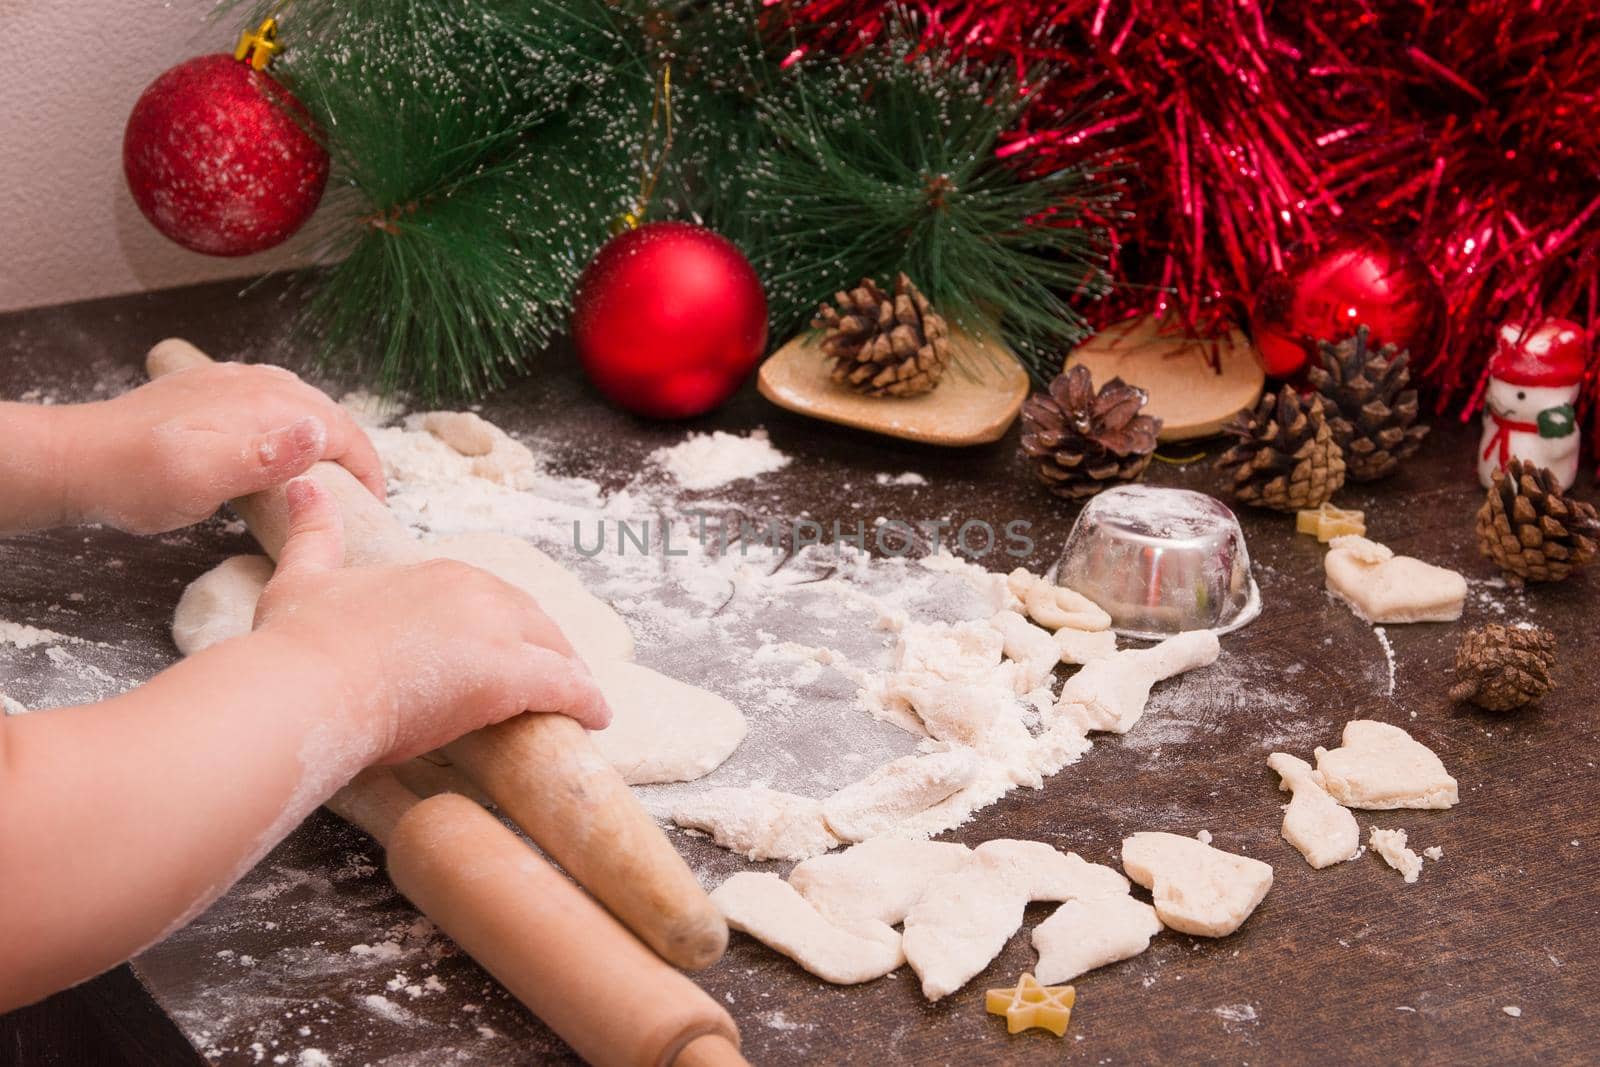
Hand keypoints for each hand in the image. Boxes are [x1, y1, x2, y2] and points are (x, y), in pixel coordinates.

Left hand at [65, 362, 385, 533]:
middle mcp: (258, 384)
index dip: (368, 471)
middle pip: (330, 415)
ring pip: (305, 404)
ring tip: (330, 475)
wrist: (79, 459)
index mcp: (266, 405)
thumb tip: (319, 433)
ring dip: (326, 437)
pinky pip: (275, 400)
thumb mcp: (204, 481)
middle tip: (358, 499)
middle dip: (353, 453)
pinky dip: (295, 424)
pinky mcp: (216, 389)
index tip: (375, 507)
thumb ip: (264, 457)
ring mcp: (235, 382)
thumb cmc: (140, 480)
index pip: (343, 432)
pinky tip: (283, 446)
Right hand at [253, 479, 610, 761]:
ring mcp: (496, 631)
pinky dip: (586, 702)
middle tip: (557, 675)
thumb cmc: (299, 642)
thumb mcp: (302, 576)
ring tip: (581, 700)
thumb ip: (313, 534)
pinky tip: (597, 717)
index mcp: (437, 572)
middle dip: (548, 648)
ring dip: (570, 675)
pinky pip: (565, 688)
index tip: (510, 647)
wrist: (306, 684)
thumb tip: (306, 486)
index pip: (490, 598)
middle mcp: (475, 592)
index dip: (505, 626)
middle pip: (530, 620)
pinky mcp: (509, 676)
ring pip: (553, 652)